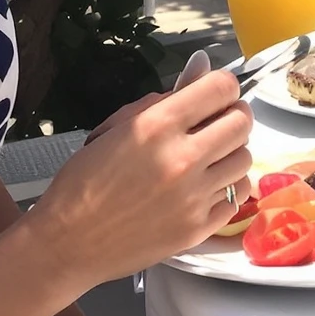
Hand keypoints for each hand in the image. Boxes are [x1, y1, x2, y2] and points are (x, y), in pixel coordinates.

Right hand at [32, 70, 251, 289]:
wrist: (69, 242)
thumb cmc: (83, 182)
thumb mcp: (114, 129)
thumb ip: (160, 101)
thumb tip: (197, 73)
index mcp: (158, 126)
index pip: (221, 88)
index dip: (221, 86)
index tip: (215, 95)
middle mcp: (183, 158)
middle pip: (242, 122)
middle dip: (232, 116)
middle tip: (216, 123)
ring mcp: (194, 197)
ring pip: (245, 159)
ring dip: (231, 153)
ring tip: (209, 158)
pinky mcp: (199, 228)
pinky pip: (237, 197)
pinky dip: (226, 188)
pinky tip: (206, 188)